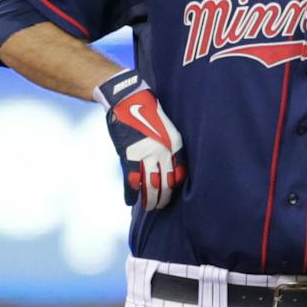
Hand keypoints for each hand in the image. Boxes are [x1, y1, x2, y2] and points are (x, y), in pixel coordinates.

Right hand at [96, 71, 185, 211]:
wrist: (127, 99)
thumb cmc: (148, 113)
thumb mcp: (168, 128)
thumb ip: (170, 147)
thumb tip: (169, 166)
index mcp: (175, 145)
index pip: (179, 175)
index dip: (175, 187)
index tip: (171, 194)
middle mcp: (163, 152)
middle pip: (166, 183)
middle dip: (164, 198)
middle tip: (160, 206)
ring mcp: (145, 155)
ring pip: (150, 185)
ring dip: (149, 200)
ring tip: (149, 208)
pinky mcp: (128, 155)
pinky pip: (131, 180)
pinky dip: (131, 193)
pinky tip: (131, 201)